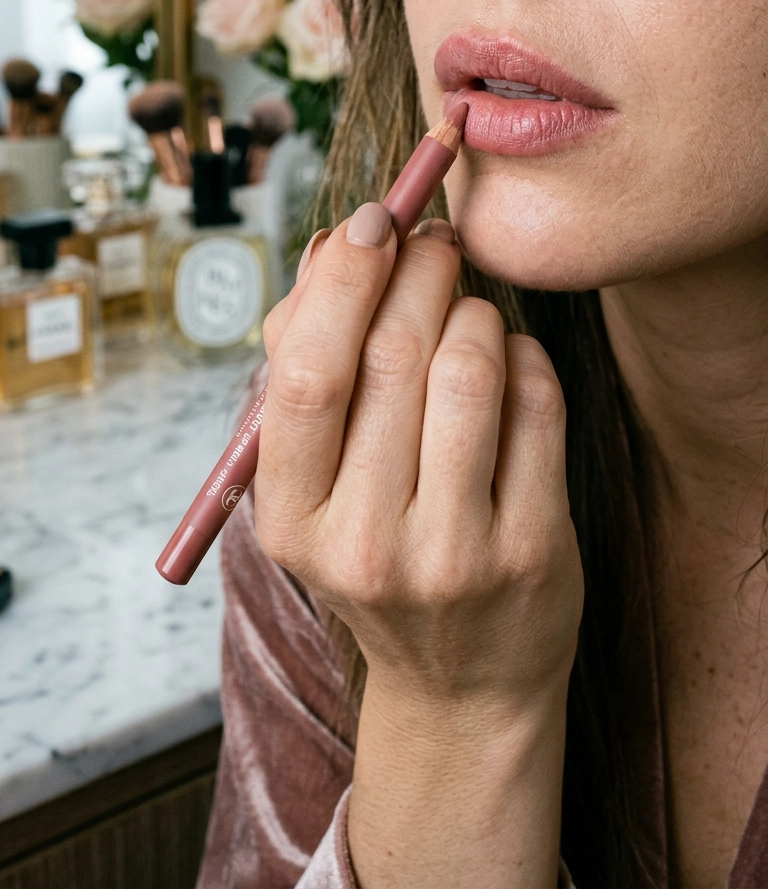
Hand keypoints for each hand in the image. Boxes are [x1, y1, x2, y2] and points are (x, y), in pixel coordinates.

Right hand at [257, 203, 582, 712]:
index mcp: (292, 519)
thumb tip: (333, 248)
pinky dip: (524, 355)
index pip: (309, 374)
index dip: (342, 281)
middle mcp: (365, 544)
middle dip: (420, 268)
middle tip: (433, 236)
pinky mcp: (533, 548)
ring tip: (468, 312)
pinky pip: (536, 400)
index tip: (371, 222)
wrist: (461, 682)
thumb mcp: (315, 482)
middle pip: (395, 355)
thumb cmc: (378, 547)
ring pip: (472, 366)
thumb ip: (309, 361)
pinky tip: (508, 365)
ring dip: (475, 311)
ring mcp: (455, 553)